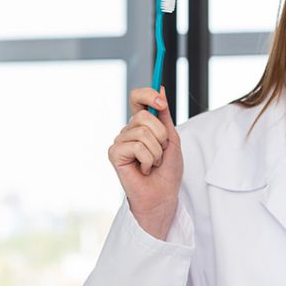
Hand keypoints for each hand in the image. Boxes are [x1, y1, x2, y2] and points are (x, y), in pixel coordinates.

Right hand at [108, 87, 182, 239]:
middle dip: (160, 135)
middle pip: (144, 116)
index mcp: (141, 125)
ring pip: (142, 132)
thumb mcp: (171, 138)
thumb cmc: (167, 171)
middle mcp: (128, 131)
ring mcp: (119, 142)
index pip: (137, 98)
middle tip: (161, 152)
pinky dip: (148, 160)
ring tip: (153, 164)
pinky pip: (136, 146)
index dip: (147, 95)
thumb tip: (160, 88)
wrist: (163, 196)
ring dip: (156, 152)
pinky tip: (145, 170)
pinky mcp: (114, 154)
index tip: (161, 103)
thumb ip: (164, 115)